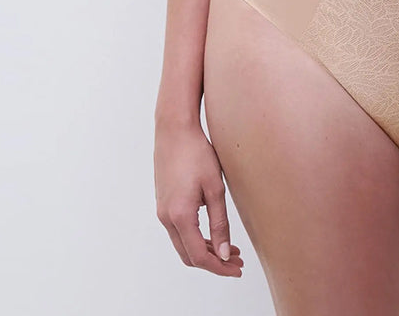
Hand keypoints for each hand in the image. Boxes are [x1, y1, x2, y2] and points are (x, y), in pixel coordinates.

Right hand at [154, 120, 244, 276]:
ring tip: (229, 249)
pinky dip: (196, 238)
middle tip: (236, 261)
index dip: (219, 267)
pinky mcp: (163, 203)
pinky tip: (213, 232)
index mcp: (180, 216)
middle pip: (189, 255)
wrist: (174, 130)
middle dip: (213, 262)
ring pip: (183, 244)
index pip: (199, 256)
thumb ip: (220, 223)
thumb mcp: (215, 188)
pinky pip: (179, 231)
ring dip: (205, 250)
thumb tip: (224, 253)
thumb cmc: (197, 153)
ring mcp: (162, 211)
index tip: (236, 269)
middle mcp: (166, 218)